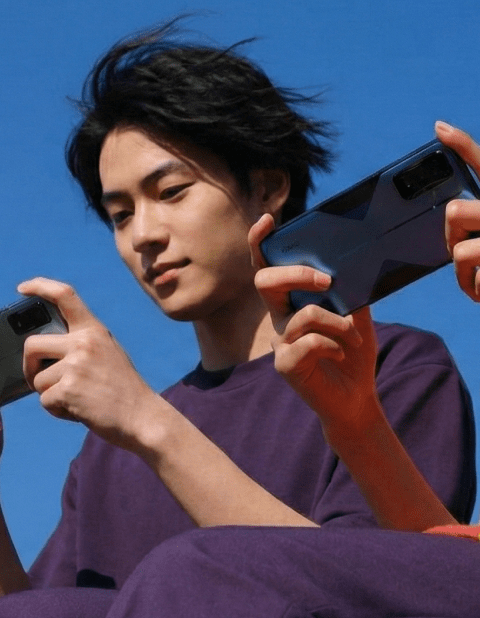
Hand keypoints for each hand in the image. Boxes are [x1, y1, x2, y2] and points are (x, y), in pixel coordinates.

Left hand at [17, 277, 161, 450]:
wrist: (143, 417)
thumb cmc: (123, 390)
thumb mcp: (108, 352)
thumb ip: (81, 344)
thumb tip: (43, 348)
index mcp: (93, 330)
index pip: (64, 295)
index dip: (39, 286)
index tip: (22, 289)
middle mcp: (83, 342)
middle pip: (32, 345)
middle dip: (28, 366)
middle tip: (38, 379)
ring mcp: (76, 365)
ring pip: (37, 379)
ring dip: (50, 394)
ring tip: (77, 400)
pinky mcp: (69, 389)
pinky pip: (45, 400)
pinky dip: (57, 410)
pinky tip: (78, 411)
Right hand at [249, 214, 378, 432]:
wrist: (355, 396)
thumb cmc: (352, 351)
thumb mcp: (357, 312)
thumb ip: (350, 288)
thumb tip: (351, 263)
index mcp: (291, 299)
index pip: (267, 266)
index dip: (259, 243)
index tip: (267, 221)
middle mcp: (279, 316)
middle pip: (265, 281)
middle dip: (298, 274)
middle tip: (328, 282)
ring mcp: (278, 341)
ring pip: (303, 314)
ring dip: (338, 323)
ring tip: (353, 337)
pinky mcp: (284, 364)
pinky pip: (309, 343)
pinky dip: (333, 346)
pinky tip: (340, 355)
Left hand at [436, 122, 479, 300]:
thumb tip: (455, 223)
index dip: (462, 143)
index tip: (439, 128)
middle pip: (455, 213)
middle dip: (450, 235)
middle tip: (460, 247)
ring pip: (460, 251)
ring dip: (462, 272)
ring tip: (473, 280)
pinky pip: (476, 278)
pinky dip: (476, 290)